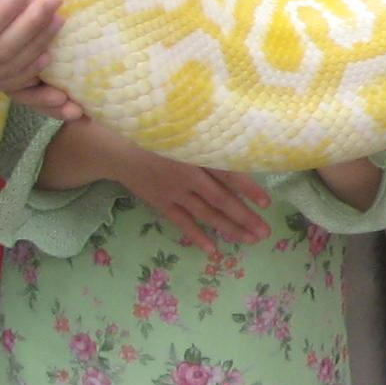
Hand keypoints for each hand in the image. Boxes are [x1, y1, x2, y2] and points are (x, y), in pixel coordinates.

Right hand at [82, 125, 270, 252]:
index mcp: (198, 155)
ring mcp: (173, 192)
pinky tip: (213, 249)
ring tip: (250, 240)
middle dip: (244, 217)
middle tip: (265, 233)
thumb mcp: (188, 135)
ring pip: (205, 214)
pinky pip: (181, 222)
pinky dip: (197, 235)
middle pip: (221, 199)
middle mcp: (187, 176)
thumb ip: (211, 145)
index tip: (267, 203)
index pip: (228, 174)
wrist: (118, 148)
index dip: (248, 189)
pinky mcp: (160, 203)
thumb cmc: (161, 136)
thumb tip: (244, 152)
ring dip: (228, 228)